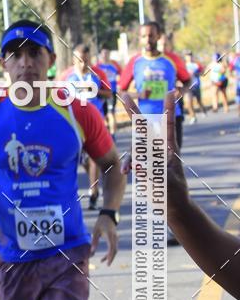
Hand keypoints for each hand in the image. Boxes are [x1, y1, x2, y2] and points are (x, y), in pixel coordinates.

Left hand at [90, 214, 117, 264]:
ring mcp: (116, 238)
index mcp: (110, 235)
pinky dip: (110, 253)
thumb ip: (94, 241)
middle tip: (107, 265)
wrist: (108, 216)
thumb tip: (92, 251)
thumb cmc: (100, 223)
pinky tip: (105, 257)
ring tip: (102, 261)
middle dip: (111, 258)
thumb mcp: (95, 231)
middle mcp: (114, 238)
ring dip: (110, 256)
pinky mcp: (115, 239)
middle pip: (115, 250)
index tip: (108, 262)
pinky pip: (114, 247)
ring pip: (115, 249)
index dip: (110, 255)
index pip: (112, 248)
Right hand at [121, 92, 188, 218]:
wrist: (174, 207)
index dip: (168, 108)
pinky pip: (130, 161)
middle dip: (133, 111)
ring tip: (126, 171)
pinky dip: (127, 166)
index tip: (170, 91)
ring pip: (133, 149)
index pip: (167, 125)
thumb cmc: (175, 194)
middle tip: (124, 94)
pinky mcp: (142, 166)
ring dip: (129, 158)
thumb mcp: (166, 183)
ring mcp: (149, 157)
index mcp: (170, 149)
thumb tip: (134, 164)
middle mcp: (158, 150)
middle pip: (144, 128)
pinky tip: (126, 173)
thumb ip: (150, 172)